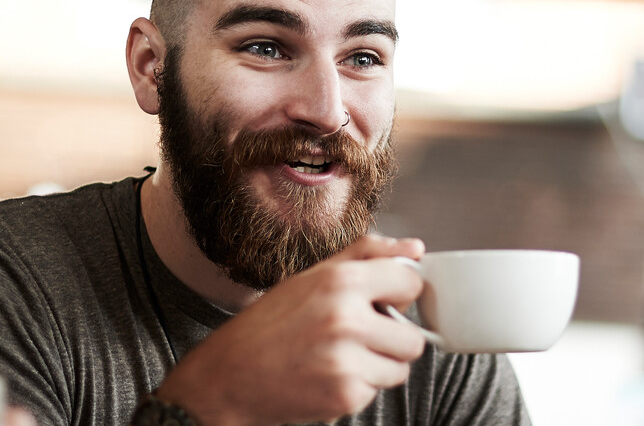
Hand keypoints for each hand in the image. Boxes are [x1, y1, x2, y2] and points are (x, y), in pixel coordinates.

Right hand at [155, 234, 426, 425]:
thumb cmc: (268, 325)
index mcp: (341, 281)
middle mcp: (347, 320)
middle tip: (360, 337)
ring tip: (341, 357)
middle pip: (414, 337)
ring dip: (379, 366)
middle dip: (393, 339)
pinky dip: (358, 387)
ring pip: (400, 368)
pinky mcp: (346, 396)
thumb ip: (366, 255)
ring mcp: (348, 361)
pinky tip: (328, 376)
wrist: (228, 377)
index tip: (383, 300)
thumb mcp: (311, 277)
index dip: (399, 294)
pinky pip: (377, 391)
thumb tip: (415, 248)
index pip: (411, 282)